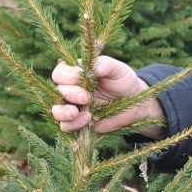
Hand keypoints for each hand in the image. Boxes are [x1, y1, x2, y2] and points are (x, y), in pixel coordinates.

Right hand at [50, 58, 165, 137]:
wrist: (135, 104)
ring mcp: (74, 107)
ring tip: (76, 113)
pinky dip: (73, 124)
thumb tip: (94, 67)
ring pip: (56, 110)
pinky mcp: (78, 122)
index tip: (81, 77)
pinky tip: (87, 120)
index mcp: (77, 73)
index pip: (60, 72)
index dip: (67, 75)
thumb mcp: (119, 70)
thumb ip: (105, 64)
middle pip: (58, 91)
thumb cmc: (124, 82)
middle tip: (86, 97)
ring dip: (63, 112)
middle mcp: (72, 90)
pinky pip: (66, 126)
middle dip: (70, 94)